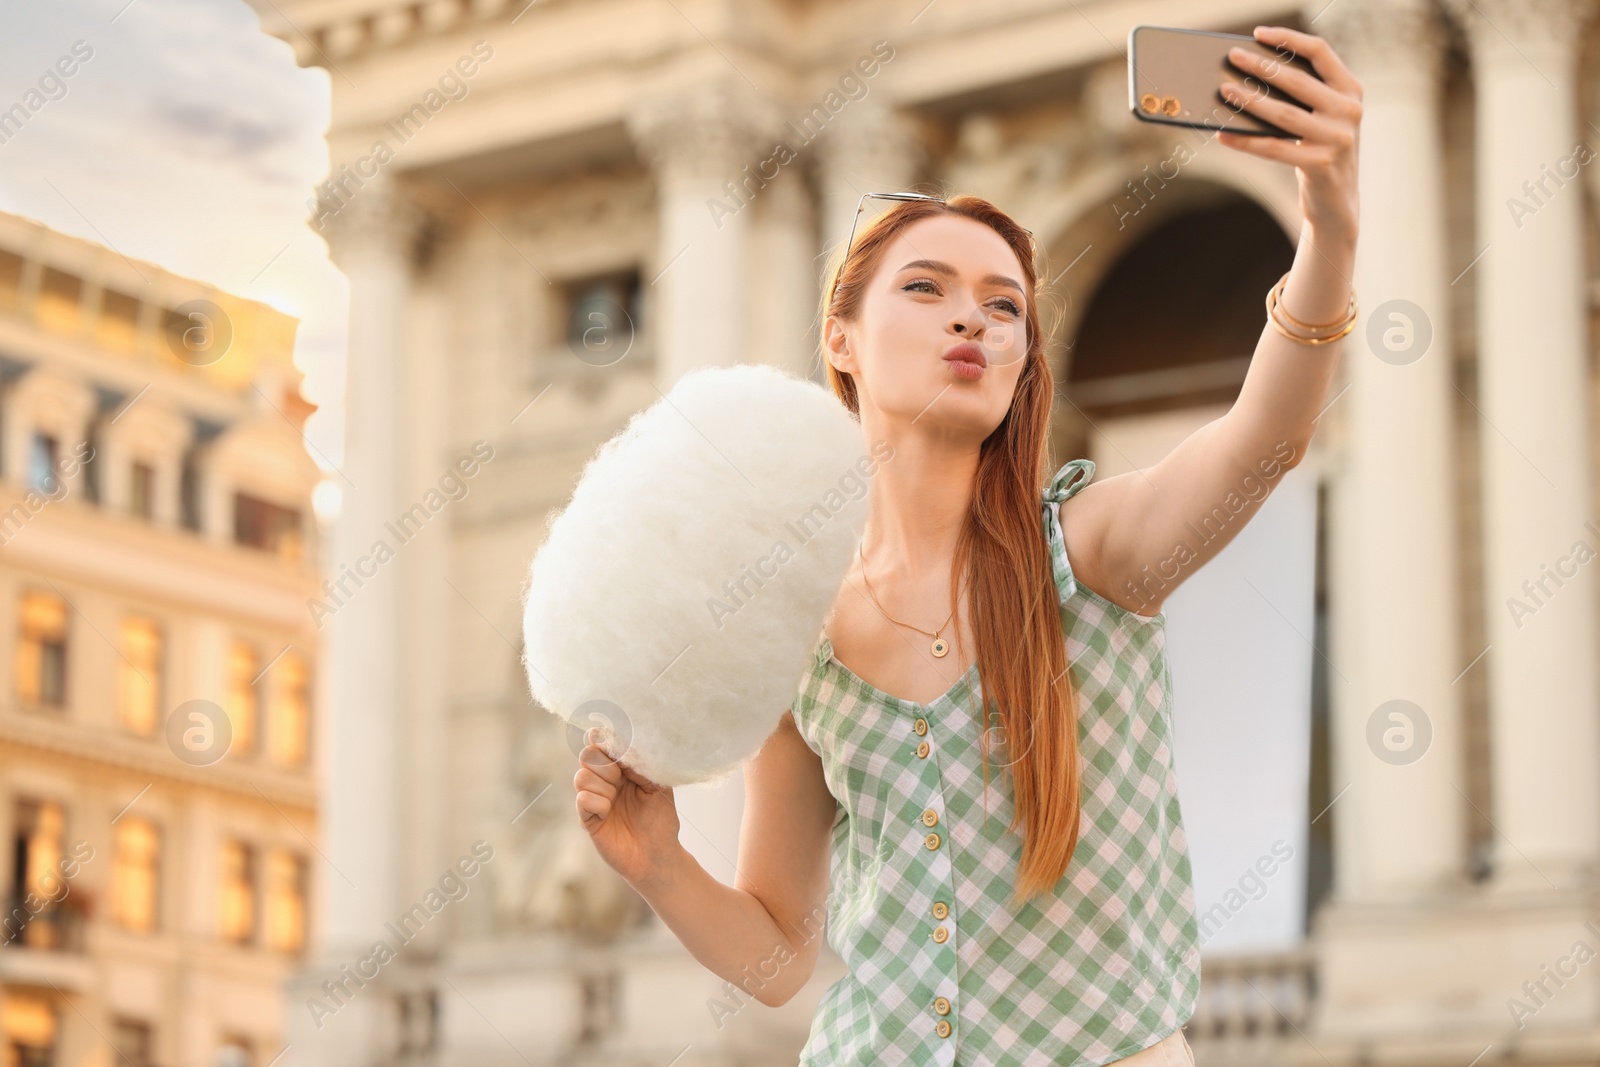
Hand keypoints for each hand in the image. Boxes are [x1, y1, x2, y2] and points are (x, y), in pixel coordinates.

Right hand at [573, 727, 681, 887]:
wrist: (659, 855)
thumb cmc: (660, 820)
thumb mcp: (659, 785)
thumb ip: (643, 763)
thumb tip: (627, 743)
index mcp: (621, 768)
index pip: (602, 744)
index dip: (603, 739)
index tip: (612, 742)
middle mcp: (604, 781)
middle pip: (587, 756)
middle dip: (604, 763)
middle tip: (621, 777)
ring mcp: (594, 799)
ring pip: (582, 776)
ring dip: (603, 785)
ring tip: (616, 799)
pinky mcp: (588, 820)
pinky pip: (582, 800)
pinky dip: (597, 802)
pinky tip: (608, 812)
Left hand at [1216, 25, 1361, 244]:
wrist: (1338, 201)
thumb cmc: (1320, 150)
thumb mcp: (1322, 118)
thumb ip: (1303, 96)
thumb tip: (1250, 75)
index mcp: (1351, 90)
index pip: (1321, 52)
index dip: (1289, 39)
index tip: (1259, 33)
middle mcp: (1349, 110)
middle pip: (1297, 81)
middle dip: (1260, 66)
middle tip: (1233, 57)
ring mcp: (1337, 138)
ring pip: (1283, 115)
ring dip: (1249, 101)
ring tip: (1224, 91)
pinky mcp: (1320, 164)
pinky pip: (1274, 149)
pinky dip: (1245, 142)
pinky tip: (1223, 135)